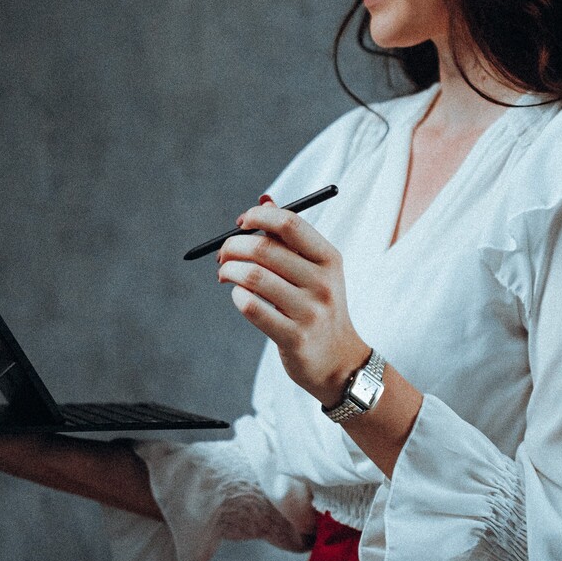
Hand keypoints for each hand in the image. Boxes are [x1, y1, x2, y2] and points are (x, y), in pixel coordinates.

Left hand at [217, 196, 369, 405]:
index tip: (241, 223)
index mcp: (329, 258)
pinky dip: (237, 297)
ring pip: (253, 277)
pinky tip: (238, 296)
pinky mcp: (294, 337)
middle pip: (265, 249)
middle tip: (222, 254)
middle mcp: (323, 283)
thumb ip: (290, 238)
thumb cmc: (318, 307)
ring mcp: (310, 312)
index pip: (290, 223)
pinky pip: (252, 308)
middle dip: (233, 246)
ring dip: (229, 271)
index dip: (258, 217)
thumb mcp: (315, 270)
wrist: (339, 361)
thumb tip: (264, 200)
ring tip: (224, 274)